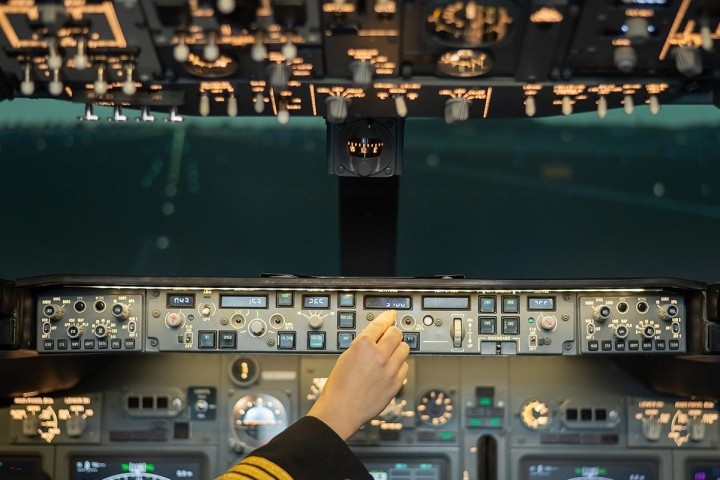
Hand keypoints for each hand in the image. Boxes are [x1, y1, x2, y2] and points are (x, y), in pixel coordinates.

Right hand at [307, 310, 409, 439]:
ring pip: (404, 349)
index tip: (391, 315)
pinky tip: (390, 369)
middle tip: (390, 336)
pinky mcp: (396, 383)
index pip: (381, 324)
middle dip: (393, 333)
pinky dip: (399, 365)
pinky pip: (405, 367)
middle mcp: (379, 355)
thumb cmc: (339, 386)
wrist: (341, 410)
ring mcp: (389, 370)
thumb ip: (364, 345)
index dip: (388, 317)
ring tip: (389, 354)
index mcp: (363, 345)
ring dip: (398, 348)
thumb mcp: (346, 356)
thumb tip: (376, 337)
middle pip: (396, 334)